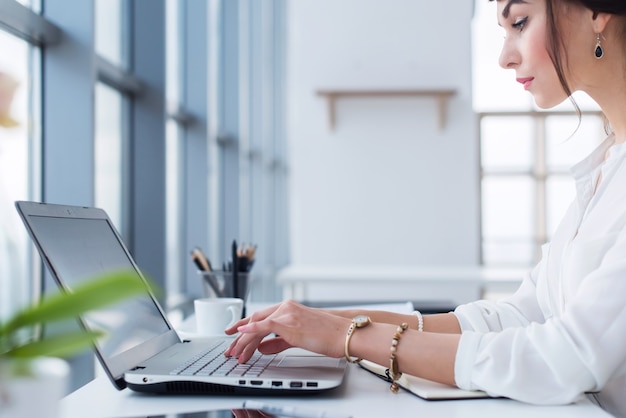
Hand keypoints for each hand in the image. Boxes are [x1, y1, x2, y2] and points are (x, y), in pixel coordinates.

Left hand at [224, 300, 349, 362]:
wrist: (343, 334)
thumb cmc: (327, 336)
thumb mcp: (298, 338)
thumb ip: (278, 341)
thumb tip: (261, 347)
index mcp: (288, 308)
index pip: (260, 317)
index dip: (244, 326)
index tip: (232, 335)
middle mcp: (285, 307)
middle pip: (254, 320)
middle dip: (239, 336)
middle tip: (230, 349)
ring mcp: (287, 313)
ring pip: (257, 324)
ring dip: (243, 340)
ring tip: (236, 353)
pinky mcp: (290, 322)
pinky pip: (265, 325)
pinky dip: (251, 328)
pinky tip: (241, 333)